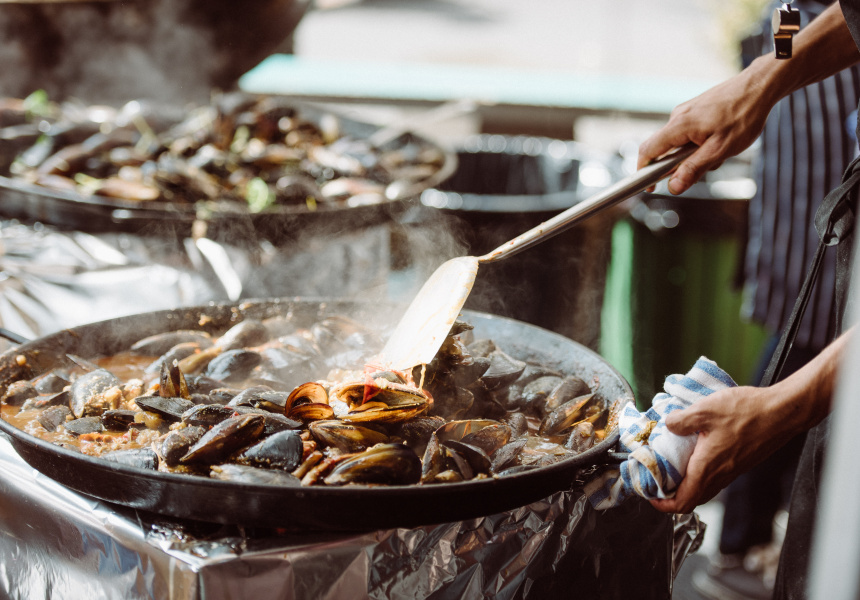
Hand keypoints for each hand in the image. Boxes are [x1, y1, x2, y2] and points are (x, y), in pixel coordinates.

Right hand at [637, 67, 774, 194]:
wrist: (759, 86)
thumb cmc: (743, 116)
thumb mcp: (720, 149)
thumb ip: (694, 168)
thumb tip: (673, 187)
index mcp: (679, 125)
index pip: (648, 151)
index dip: (643, 171)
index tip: (650, 187)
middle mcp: (677, 116)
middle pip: (664, 148)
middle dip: (680, 164)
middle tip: (705, 166)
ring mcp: (686, 111)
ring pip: (680, 142)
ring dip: (695, 154)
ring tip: (721, 151)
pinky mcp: (695, 109)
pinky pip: (689, 133)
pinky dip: (700, 143)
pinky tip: (721, 140)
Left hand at [649, 385, 791, 513]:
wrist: (782, 412)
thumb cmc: (747, 412)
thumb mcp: (703, 410)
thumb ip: (680, 420)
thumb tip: (667, 424)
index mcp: (707, 468)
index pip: (682, 502)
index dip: (663, 504)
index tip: (650, 495)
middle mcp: (721, 475)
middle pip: (692, 499)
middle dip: (671, 495)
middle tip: (657, 480)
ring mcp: (732, 471)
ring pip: (705, 488)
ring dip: (686, 484)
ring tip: (672, 466)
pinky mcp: (740, 462)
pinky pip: (716, 477)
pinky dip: (700, 473)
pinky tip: (695, 452)